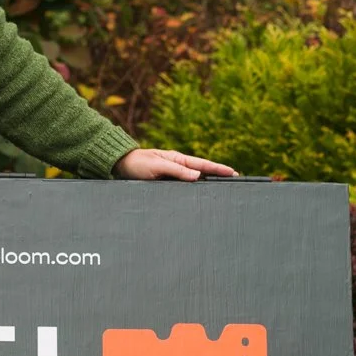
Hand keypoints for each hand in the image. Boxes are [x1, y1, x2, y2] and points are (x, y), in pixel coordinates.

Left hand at [115, 148, 237, 180]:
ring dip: (207, 184)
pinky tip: (200, 196)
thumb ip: (177, 171)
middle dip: (218, 176)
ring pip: (194, 181)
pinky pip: (184, 187)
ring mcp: (173, 175)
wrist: (120, 165)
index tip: (233, 172)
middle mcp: (178, 166)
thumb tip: (198, 176)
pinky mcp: (166, 183)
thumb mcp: (157, 166)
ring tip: (223, 190)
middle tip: (235, 181)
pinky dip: (194, 190)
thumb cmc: (137, 164)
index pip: (203, 165)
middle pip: (202, 172)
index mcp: (178, 159)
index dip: (218, 169)